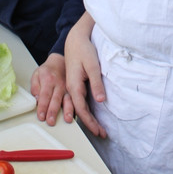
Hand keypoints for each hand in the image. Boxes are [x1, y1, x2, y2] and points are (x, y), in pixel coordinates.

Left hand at [30, 53, 73, 125]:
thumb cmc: (48, 70)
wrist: (60, 62)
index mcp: (48, 80)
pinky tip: (76, 114)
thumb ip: (35, 87)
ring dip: (68, 110)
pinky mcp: (73, 91)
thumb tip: (36, 99)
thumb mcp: (37, 74)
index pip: (44, 95)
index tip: (41, 116)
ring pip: (68, 100)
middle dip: (53, 111)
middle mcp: (59, 84)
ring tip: (67, 119)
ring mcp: (67, 88)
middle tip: (51, 121)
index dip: (43, 107)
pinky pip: (75, 100)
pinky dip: (76, 108)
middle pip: (56, 99)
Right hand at [65, 13, 106, 138]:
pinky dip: (85, 110)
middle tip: (101, 134)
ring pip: (79, 107)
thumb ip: (96, 83)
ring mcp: (72, 86)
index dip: (90, 122)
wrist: (75, 40)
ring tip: (97, 128)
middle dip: (90, 124)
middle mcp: (71, 88)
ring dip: (88, 118)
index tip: (99, 131)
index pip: (82, 109)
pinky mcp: (75, 83)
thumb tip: (100, 100)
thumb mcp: (92, 65)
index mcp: (74, 86)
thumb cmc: (84, 50)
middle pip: (79, 111)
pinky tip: (90, 114)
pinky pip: (79, 101)